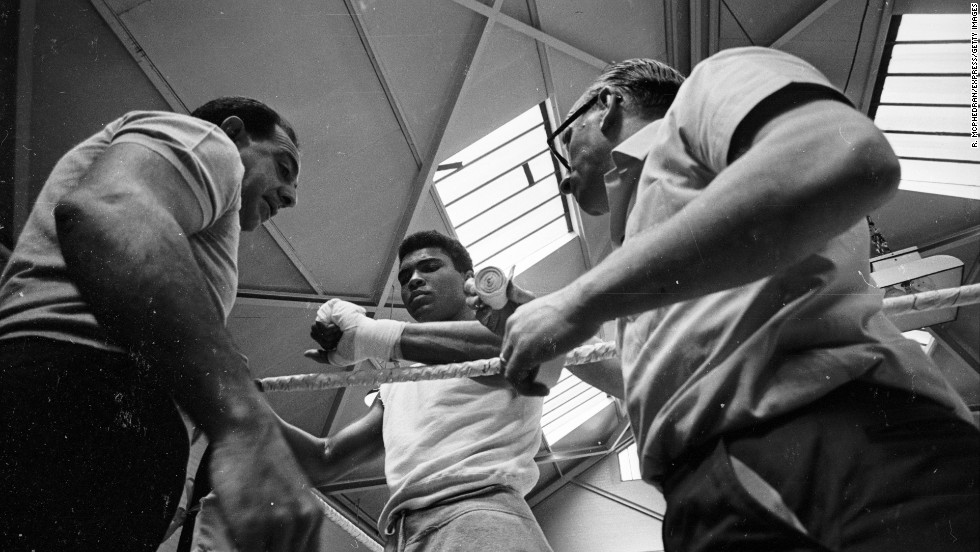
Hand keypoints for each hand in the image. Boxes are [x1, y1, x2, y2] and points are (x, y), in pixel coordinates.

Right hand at [208, 418, 322, 551]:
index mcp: (312, 516)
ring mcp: (276, 524)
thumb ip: (292, 521)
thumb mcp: (291, 493)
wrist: (248, 431)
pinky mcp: (250, 525)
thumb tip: (284, 544)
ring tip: (243, 537)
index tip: (274, 547)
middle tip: (255, 542)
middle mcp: (300, 522)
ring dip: (254, 549)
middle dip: (269, 550)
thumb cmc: (263, 458)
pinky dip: (237, 549)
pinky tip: (234, 537)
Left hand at [303, 298, 404, 365]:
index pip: (318, 338)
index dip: (326, 345)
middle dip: (326, 341)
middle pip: (314, 333)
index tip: (340, 344)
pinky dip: (328, 330)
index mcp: (334, 332)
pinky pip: (318, 323)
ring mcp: (332, 314)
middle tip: (341, 338)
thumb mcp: (335, 358)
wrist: (367, 339)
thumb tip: (306, 353)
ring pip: (315, 329)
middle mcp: (332, 322)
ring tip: (342, 332)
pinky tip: (340, 328)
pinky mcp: (332, 307)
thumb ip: (321, 356)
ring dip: (328, 336)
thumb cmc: (356, 349)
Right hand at [464, 274, 536, 336]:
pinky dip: (480, 312)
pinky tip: (488, 310)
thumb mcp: (528, 299)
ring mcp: (486, 308)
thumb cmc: (529, 310)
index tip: (478, 276)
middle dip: (469, 287)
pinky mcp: (486, 320)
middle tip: (474, 290)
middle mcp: (488, 296)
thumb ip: (519, 292)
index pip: (482, 278)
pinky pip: (478, 315)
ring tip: (479, 301)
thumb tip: (508, 285)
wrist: (527, 328)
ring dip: (472, 300)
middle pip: (470, 288)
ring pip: (470, 302)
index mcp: (496, 286)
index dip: (477, 276)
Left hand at [500, 288, 600, 395]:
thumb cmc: (579, 309)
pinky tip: (544, 390)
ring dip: (524, 383)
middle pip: (508, 357)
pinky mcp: (523, 352)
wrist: (584, 304)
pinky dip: (526, 389)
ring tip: (543, 387)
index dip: (524, 361)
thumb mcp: (556, 318)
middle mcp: (512, 325)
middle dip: (523, 372)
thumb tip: (553, 343)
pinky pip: (514, 377)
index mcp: (519, 317)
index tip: (540, 369)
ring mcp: (515, 338)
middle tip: (542, 378)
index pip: (512, 345)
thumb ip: (547, 329)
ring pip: (509, 369)